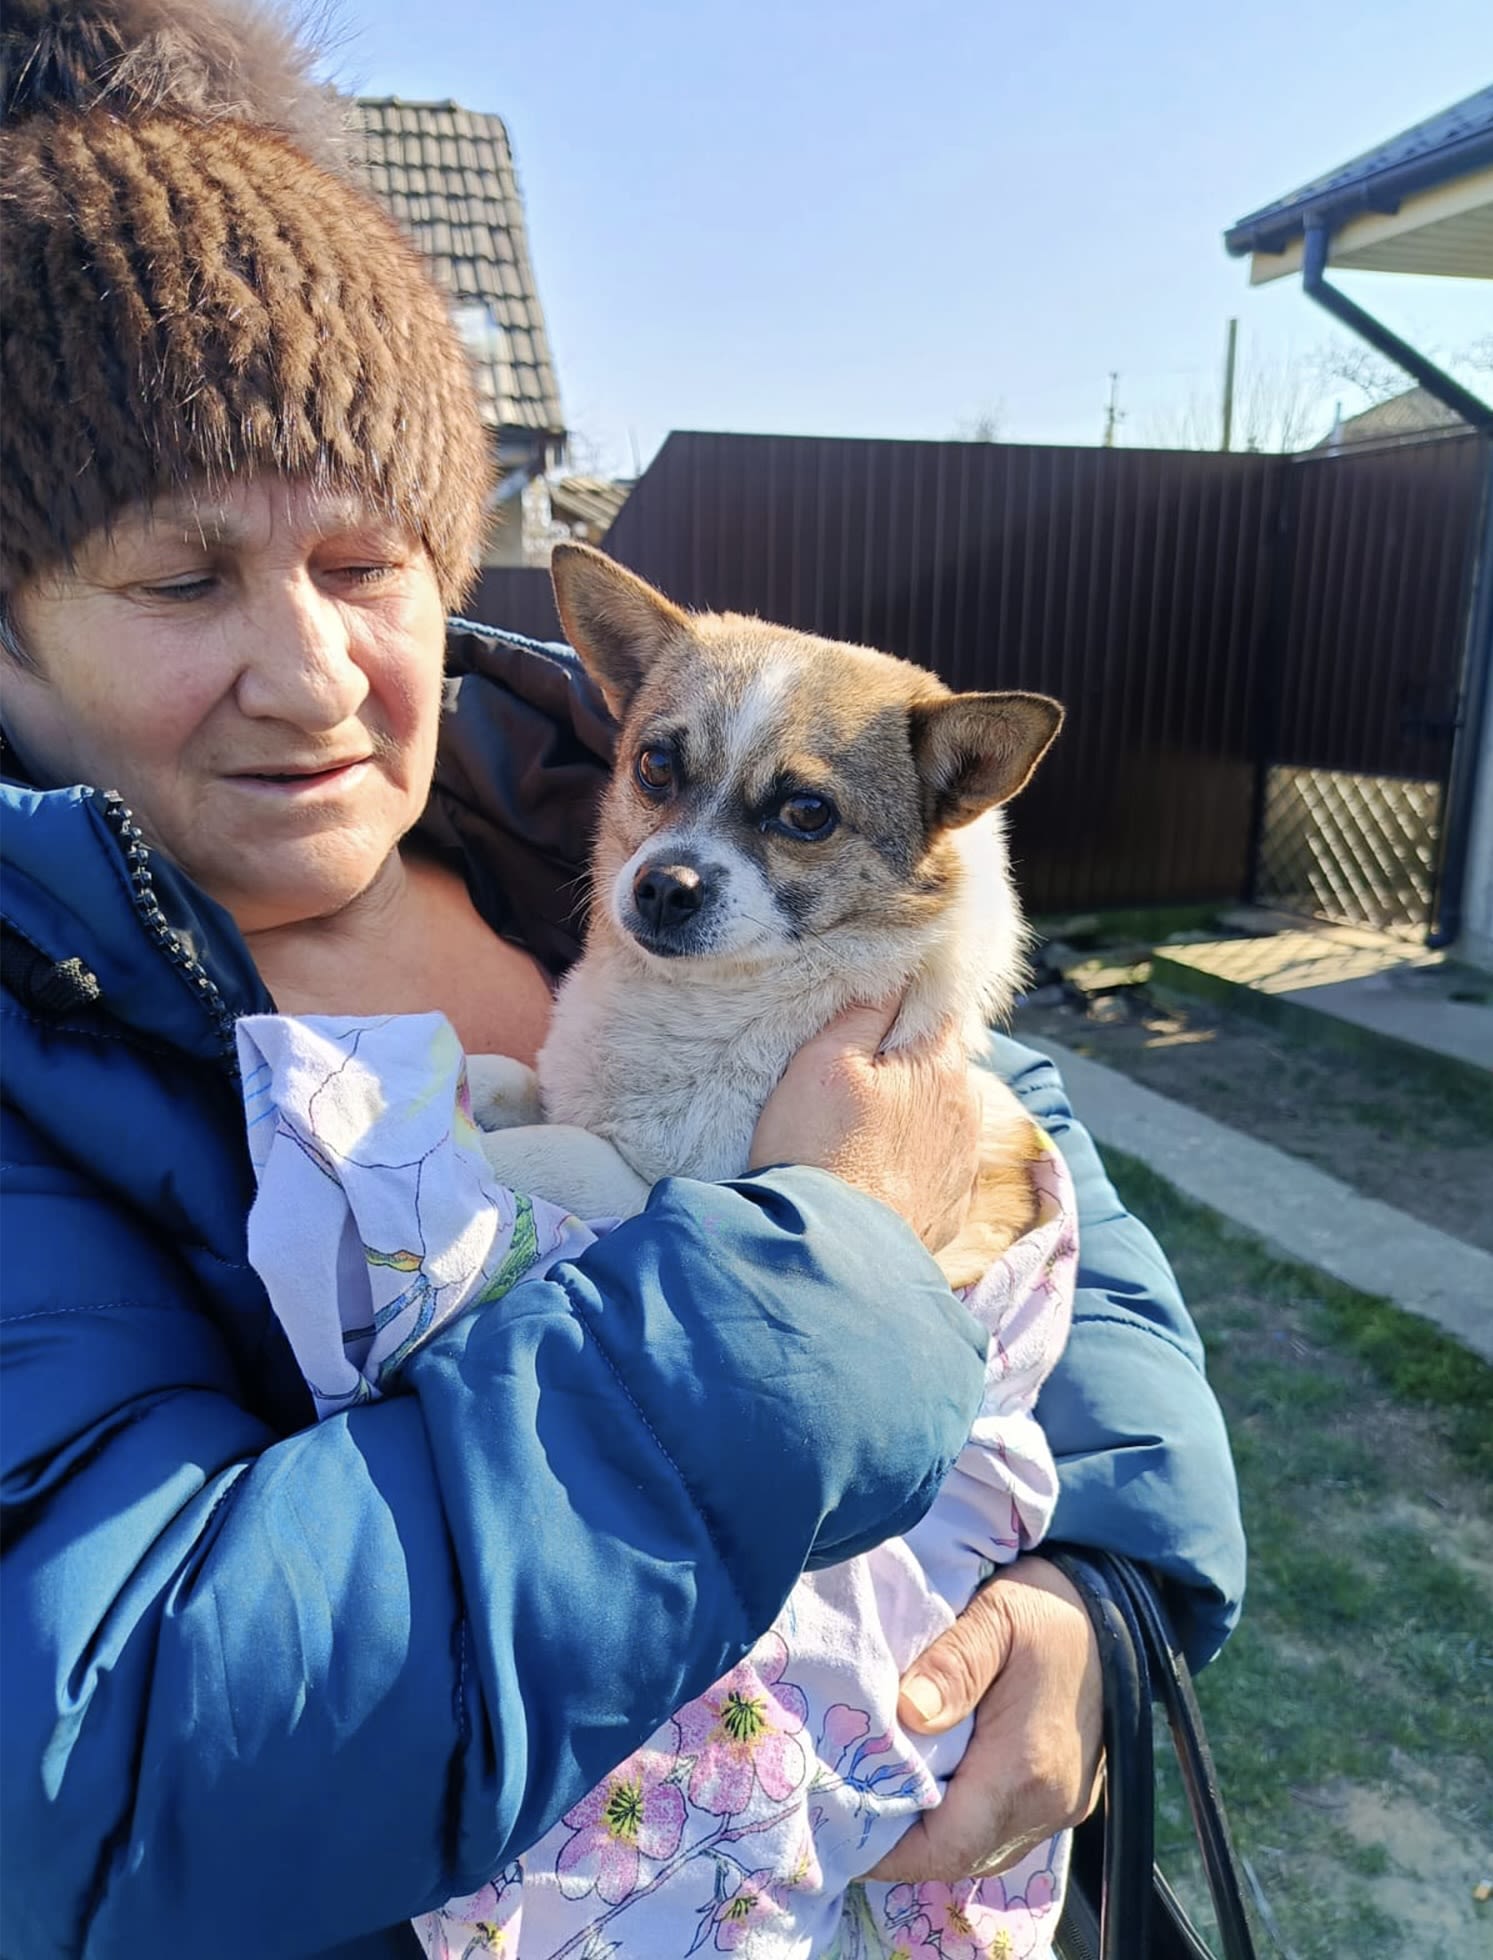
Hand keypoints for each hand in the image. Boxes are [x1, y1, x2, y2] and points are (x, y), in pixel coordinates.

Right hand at [748, 998, 980, 1252]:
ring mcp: (963, 1162)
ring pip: (941, 1112)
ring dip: (913, 1106)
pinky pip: (935, 1164)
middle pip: (941, 1059)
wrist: (830, 1254)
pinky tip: (877, 1164)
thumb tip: (897, 968)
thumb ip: (865, 1009)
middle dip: (908, 1053)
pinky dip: (913, 1157)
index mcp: (941, 1064)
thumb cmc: (819, 1149)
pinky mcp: (950, 1206)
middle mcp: (967, 1109)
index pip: (941, 1005)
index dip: (911, 993)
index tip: (880, 995)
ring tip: (864, 1118)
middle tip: (858, 1060)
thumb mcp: (825, 1060)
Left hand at [867, 1555, 1103, 1881]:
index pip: (948, 1843)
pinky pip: (1004, 1833)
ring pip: (982, 1851)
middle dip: (901, 1847)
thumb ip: (953, 1664)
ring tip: (878, 1803)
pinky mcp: (1065, 1798)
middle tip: (844, 1813)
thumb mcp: (996, 1615)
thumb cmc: (1049, 1608)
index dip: (889, 1850)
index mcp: (1026, 1767)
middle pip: (961, 1856)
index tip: (839, 1830)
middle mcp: (1047, 1802)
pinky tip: (928, 1791)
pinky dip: (962, 1824)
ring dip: (932, 1838)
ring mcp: (1061, 1805)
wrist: (1115, 1610)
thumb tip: (908, 1712)